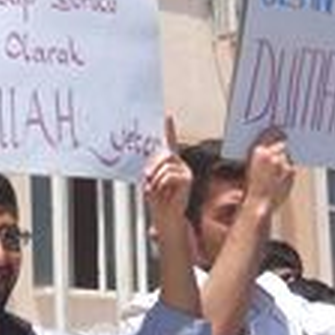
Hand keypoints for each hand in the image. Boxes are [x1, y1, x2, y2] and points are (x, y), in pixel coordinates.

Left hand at [143, 117, 191, 236]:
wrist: (167, 218)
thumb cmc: (158, 201)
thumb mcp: (151, 183)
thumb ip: (151, 172)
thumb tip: (147, 170)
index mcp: (170, 164)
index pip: (170, 143)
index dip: (169, 129)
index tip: (167, 116)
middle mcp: (180, 165)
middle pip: (164, 154)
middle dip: (152, 166)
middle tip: (147, 178)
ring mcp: (185, 171)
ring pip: (164, 166)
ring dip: (156, 179)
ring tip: (156, 190)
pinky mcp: (187, 178)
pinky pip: (169, 175)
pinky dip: (161, 183)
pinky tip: (164, 192)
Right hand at [243, 126, 293, 213]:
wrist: (259, 202)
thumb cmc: (252, 185)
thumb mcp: (251, 164)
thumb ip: (261, 153)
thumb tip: (271, 144)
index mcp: (258, 151)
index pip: (271, 133)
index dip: (275, 132)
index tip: (278, 130)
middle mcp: (271, 155)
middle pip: (282, 142)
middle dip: (282, 145)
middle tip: (281, 147)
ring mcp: (282, 163)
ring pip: (287, 154)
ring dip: (284, 158)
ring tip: (277, 169)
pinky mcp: (291, 171)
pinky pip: (291, 165)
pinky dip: (287, 168)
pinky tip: (280, 176)